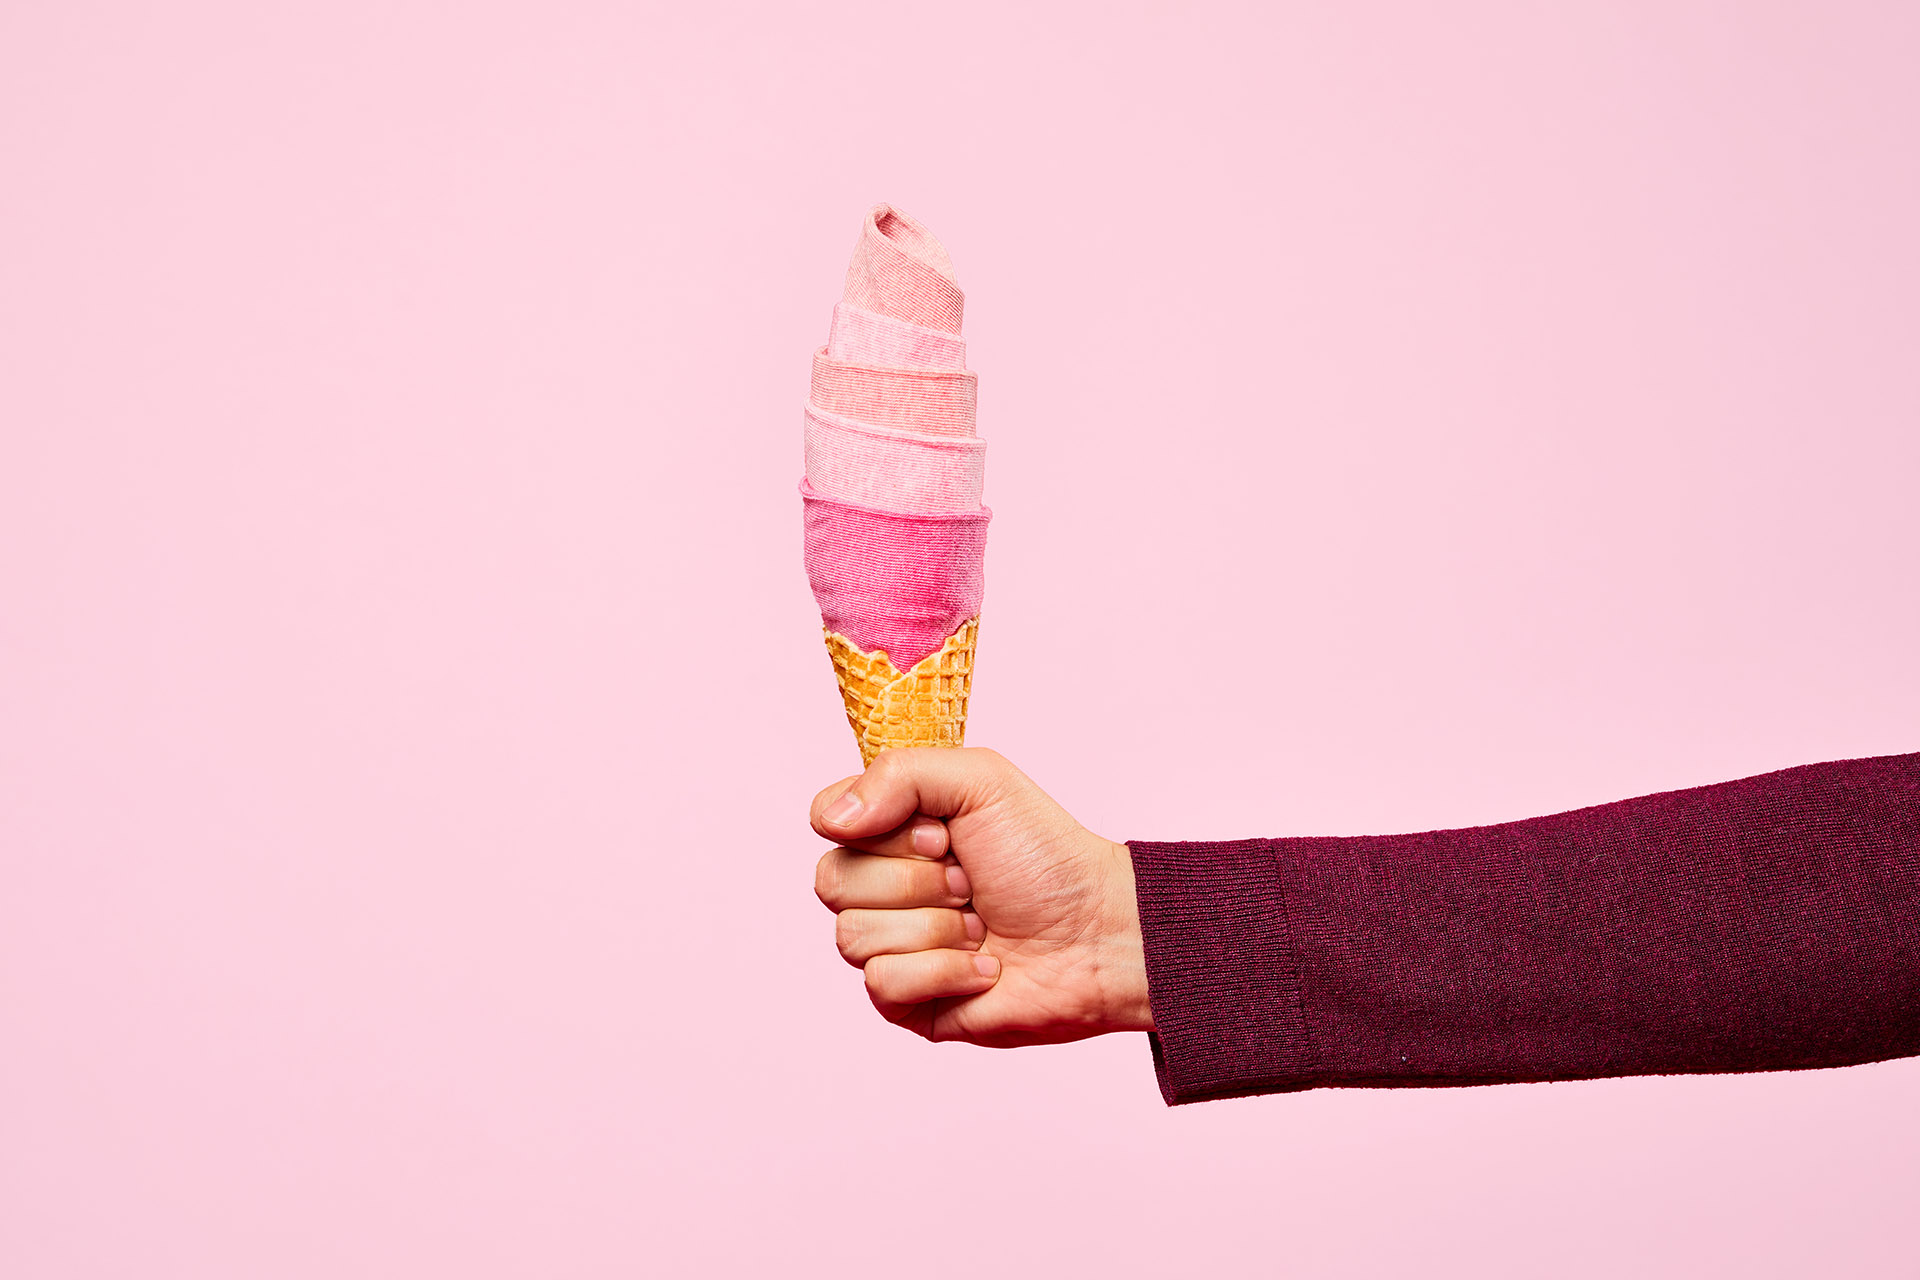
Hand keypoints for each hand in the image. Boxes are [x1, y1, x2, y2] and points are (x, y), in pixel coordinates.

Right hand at [809, 747, 1152, 1046]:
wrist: (1099, 934)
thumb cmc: (1048, 858)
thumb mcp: (981, 780)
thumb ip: (898, 773)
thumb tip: (830, 819)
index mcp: (893, 831)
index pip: (827, 818)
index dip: (880, 829)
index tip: (941, 833)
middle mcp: (884, 888)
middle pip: (832, 880)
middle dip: (914, 880)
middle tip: (968, 880)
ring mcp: (892, 947)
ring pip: (852, 936)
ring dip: (934, 927)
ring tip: (980, 923)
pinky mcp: (907, 1002)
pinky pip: (882, 984)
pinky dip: (944, 972)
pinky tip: (984, 966)